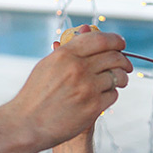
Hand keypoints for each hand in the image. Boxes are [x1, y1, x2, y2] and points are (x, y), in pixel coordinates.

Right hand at [10, 27, 131, 151]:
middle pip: (114, 57)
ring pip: (117, 76)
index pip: (100, 39)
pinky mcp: (93, 106)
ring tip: (119, 80)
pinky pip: (113, 95)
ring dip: (121, 78)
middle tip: (125, 65)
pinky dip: (111, 94)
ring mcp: (87, 88)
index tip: (121, 44)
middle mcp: (78, 68)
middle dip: (123, 60)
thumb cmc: (36, 93)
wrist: (27, 124)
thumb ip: (69, 47)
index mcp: (66, 54)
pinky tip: (103, 96)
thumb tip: (87, 28)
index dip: (115, 40)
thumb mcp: (48, 65)